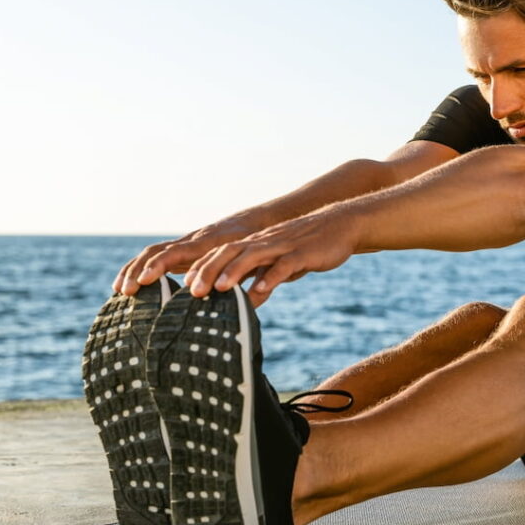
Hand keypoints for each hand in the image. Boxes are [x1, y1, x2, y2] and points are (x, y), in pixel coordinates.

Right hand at [112, 218, 257, 295]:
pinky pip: (158, 256)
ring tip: (120, 291)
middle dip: (139, 270)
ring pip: (153, 252)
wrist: (257, 223)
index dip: (158, 266)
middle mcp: (192, 240)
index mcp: (208, 242)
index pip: (176, 252)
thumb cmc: (256, 244)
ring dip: (134, 269)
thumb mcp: (253, 260)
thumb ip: (244, 276)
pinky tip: (131, 285)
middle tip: (125, 292)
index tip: (144, 282)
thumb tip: (244, 300)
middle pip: (158, 251)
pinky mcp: (184, 249)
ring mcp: (186, 243)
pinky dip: (141, 268)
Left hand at [183, 211, 359, 305]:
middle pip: (229, 253)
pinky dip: (271, 277)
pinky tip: (261, 290)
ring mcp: (283, 246)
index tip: (183, 287)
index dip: (201, 268)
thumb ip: (264, 278)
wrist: (341, 224)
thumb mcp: (282, 262)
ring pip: (253, 256)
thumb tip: (248, 300)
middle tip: (192, 292)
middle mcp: (264, 242)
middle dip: (209, 271)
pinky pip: (284, 265)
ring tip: (219, 287)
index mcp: (256, 244)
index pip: (221, 254)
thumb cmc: (309, 246)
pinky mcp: (303, 253)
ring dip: (234, 271)